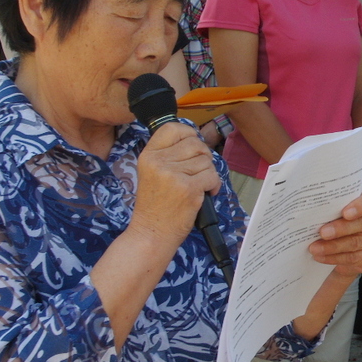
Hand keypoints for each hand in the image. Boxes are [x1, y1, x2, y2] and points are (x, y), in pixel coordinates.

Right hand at [130, 121, 219, 245]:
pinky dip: (213, 186)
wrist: (151, 233)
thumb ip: (169, 155)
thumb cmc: (156, 205)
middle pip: (195, 143)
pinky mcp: (188, 188)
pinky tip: (204, 194)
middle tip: (197, 173)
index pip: (172, 127)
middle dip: (203, 157)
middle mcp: (158, 161)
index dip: (188, 133)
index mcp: (148, 155)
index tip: (193, 146)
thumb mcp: (152, 173)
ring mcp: (173, 174)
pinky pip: (212, 176)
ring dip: (208, 174)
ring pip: (206, 160)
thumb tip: (195, 140)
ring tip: (197, 187)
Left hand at [309, 189, 361, 275]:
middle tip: (322, 233)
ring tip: (316, 249)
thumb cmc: (340, 219)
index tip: (345, 213)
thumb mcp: (337, 210)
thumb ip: (332, 208)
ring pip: (358, 244)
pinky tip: (323, 258)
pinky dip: (337, 259)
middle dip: (341, 230)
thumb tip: (312, 212)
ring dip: (334, 248)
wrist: (347, 241)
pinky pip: (356, 259)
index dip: (359, 207)